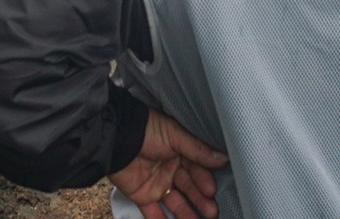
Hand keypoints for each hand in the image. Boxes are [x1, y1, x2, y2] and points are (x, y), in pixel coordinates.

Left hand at [108, 110, 226, 218]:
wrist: (116, 136)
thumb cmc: (147, 129)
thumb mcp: (175, 135)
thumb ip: (198, 149)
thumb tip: (223, 158)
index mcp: (179, 152)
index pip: (197, 170)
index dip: (205, 180)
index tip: (213, 190)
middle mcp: (170, 169)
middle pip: (189, 188)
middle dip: (201, 200)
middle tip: (212, 212)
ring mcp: (157, 183)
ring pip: (176, 203)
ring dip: (187, 214)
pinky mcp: (142, 195)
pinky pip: (154, 213)